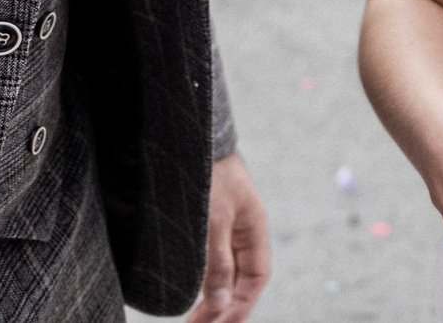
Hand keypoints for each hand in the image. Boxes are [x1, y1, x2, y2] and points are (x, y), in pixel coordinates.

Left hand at [186, 153, 270, 322]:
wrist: (186, 138)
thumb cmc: (206, 175)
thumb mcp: (212, 222)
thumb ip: (217, 263)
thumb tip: (221, 303)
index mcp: (253, 229)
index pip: (256, 277)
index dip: (242, 304)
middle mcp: (241, 231)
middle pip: (238, 279)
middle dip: (221, 307)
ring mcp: (222, 227)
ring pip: (220, 271)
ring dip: (209, 296)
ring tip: (190, 319)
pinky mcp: (203, 222)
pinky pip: (206, 259)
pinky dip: (199, 279)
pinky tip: (186, 291)